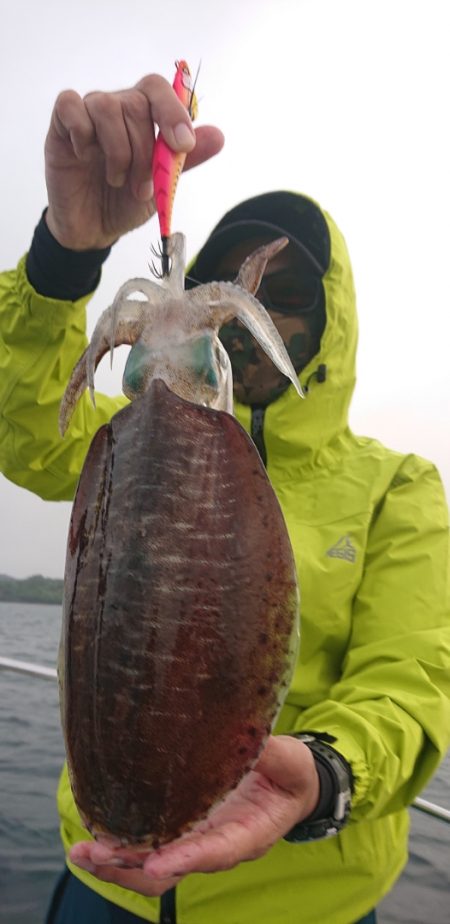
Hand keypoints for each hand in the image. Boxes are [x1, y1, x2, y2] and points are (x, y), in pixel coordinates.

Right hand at [44, 73, 223, 250]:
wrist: (94, 229)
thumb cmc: (126, 202)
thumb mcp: (162, 186)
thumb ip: (185, 161)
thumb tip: (218, 136)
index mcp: (143, 115)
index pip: (159, 90)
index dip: (173, 111)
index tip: (183, 146)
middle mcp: (117, 107)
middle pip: (136, 105)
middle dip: (145, 152)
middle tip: (143, 188)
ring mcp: (88, 114)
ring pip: (106, 107)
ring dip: (118, 151)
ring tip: (118, 181)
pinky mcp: (60, 126)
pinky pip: (70, 107)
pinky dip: (82, 133)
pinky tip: (85, 156)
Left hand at [69, 735, 319, 896]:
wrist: (290, 786)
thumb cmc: (291, 775)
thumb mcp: (292, 762)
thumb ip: (274, 752)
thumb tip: (252, 733)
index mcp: (248, 834)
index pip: (215, 852)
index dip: (185, 858)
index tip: (156, 863)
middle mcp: (217, 845)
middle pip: (170, 871)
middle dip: (131, 867)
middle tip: (94, 852)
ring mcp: (196, 840)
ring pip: (152, 867)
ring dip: (117, 862)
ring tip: (82, 850)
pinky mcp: (183, 828)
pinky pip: (148, 847)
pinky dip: (121, 844)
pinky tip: (94, 829)